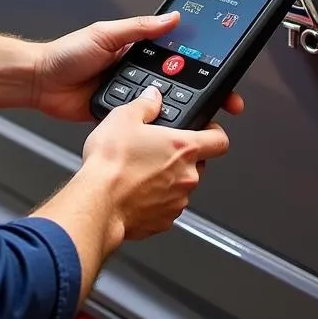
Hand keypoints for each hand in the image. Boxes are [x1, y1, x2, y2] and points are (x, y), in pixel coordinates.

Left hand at [32, 13, 244, 121]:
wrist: (40, 82)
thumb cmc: (66, 54)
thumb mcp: (105, 33)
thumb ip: (139, 27)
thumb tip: (171, 18)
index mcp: (137, 49)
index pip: (178, 54)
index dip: (202, 63)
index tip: (223, 71)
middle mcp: (137, 72)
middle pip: (178, 83)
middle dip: (203, 93)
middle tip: (225, 103)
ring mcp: (130, 95)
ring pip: (163, 105)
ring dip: (180, 110)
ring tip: (203, 117)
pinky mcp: (120, 116)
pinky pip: (142, 123)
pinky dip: (154, 127)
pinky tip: (170, 131)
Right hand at [81, 86, 230, 240]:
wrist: (97, 203)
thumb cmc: (111, 164)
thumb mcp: (123, 118)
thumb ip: (145, 104)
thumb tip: (152, 97)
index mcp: (184, 148)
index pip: (220, 140)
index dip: (214, 133)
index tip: (206, 130)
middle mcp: (187, 176)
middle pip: (197, 163)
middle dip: (180, 157)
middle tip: (156, 150)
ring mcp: (177, 202)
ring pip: (180, 186)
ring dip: (166, 179)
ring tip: (138, 172)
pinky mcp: (163, 221)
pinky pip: (165, 207)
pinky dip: (154, 200)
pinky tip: (133, 191)